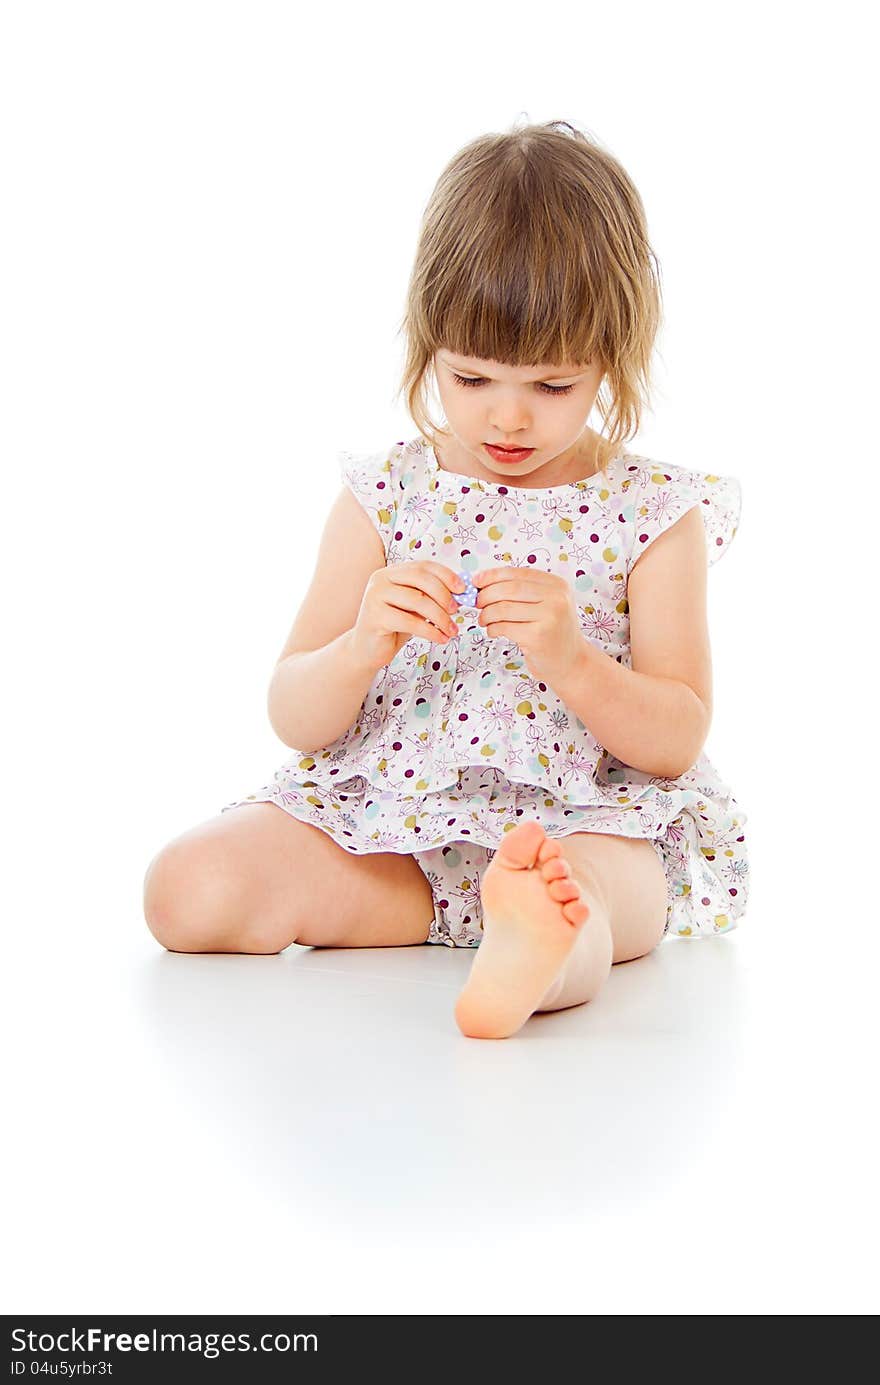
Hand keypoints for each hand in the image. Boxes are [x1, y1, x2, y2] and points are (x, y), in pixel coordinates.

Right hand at [351, 561, 464, 671]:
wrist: (368, 650)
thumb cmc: (394, 627)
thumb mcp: (414, 607)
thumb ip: (430, 596)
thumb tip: (460, 592)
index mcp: (391, 572)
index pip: (423, 566)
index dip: (446, 575)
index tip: (462, 589)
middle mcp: (381, 579)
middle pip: (421, 579)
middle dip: (444, 595)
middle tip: (457, 611)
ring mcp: (375, 596)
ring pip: (418, 600)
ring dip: (441, 617)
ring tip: (452, 630)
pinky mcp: (375, 617)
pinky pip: (410, 622)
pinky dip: (430, 631)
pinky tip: (441, 638)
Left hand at [472, 566, 585, 685]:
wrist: (572, 662)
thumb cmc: (553, 633)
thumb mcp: (546, 604)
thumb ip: (522, 591)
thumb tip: (483, 582)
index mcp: (557, 585)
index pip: (517, 573)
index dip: (492, 576)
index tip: (477, 581)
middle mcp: (556, 598)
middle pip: (508, 589)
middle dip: (486, 595)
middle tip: (477, 604)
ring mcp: (549, 617)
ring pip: (503, 608)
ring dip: (487, 614)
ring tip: (484, 620)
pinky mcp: (538, 637)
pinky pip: (504, 627)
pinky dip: (492, 629)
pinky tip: (493, 631)